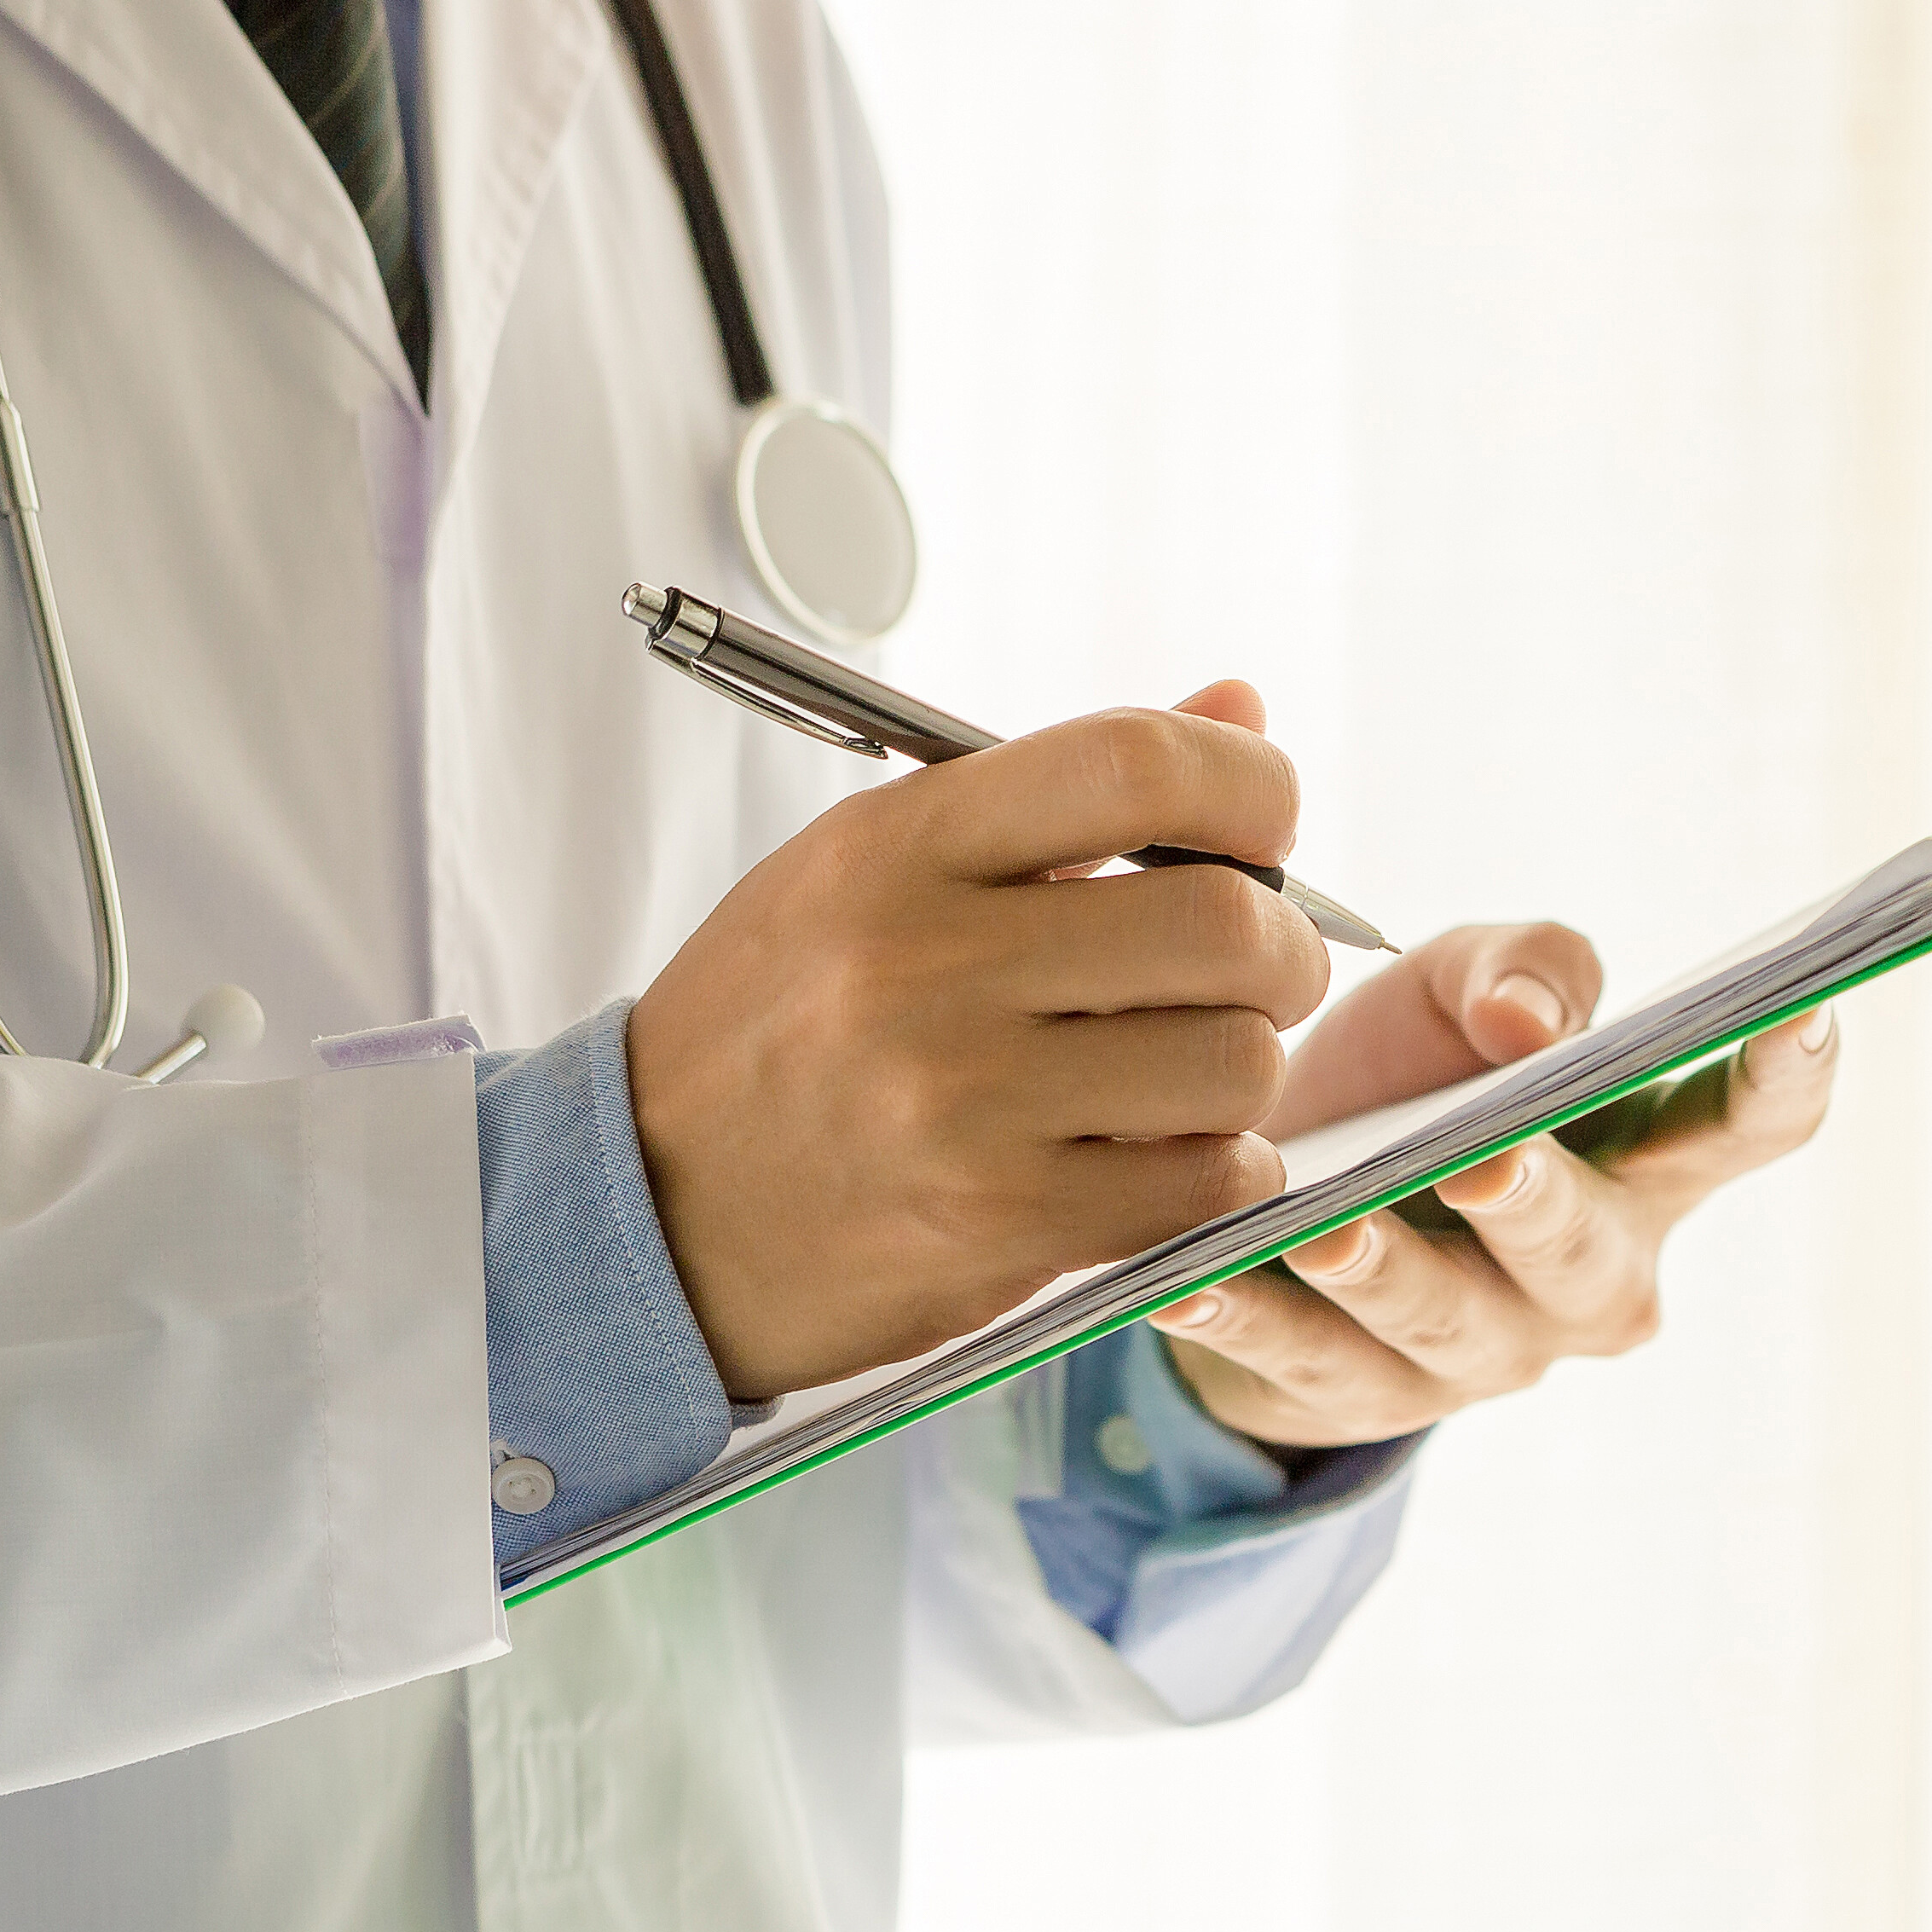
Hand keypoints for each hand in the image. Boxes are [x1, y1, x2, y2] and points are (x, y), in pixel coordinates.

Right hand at [625, 682, 1324, 1399]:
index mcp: (896, 847)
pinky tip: (1174, 1155)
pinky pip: (1204, 1183)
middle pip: (1225, 926)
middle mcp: (925, 966)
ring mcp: (960, 1104)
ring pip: (1234, 1064)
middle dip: (1284, 950)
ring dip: (1247, 1071)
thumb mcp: (876, 871)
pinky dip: (1224, 1169)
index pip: (1137, 765)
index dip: (1249, 786)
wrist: (647, 1209)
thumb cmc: (779, 1026)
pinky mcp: (994, 1223)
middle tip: (1260, 972)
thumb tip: (1240, 708)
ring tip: (1189, 1071)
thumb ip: (1065, 796)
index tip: (1263, 825)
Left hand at [1148, 930, 1841, 1451]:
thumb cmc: (1414, 1079)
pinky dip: (1247, 1322)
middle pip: (1583, 1250)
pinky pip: (1303, 1362)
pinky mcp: (1360, 1398)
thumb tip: (1527, 1018)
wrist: (1278, 1196)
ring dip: (1383, 1272)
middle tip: (1485, 1162)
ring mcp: (1482, 1353)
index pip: (1749, 1128)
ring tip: (1322, 1230)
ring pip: (1442, 1318)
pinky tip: (1190, 1285)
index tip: (1805, 1009)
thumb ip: (1523, 967)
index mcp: (1647, 1165)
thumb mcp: (1464, 989)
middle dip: (1535, 1207)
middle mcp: (1590, 1276)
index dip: (1784, 1075)